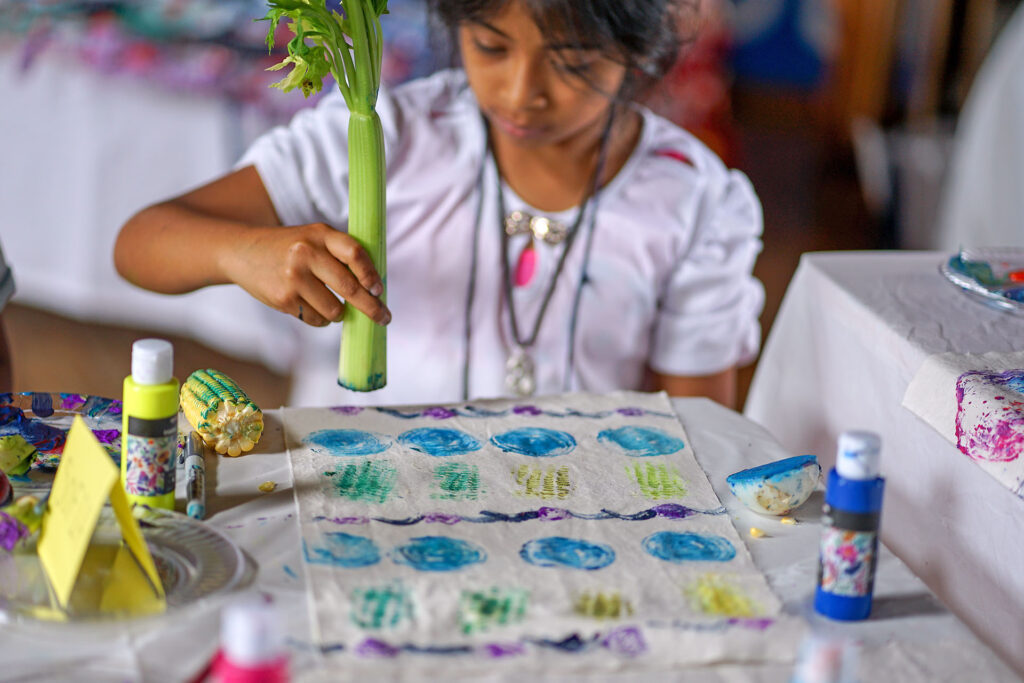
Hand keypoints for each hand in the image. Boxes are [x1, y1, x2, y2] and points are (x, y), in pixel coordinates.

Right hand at [224, 223, 389, 327]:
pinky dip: (321, 318)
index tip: (379, 290)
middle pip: (349, 287)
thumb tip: (374, 288)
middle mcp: (306, 254)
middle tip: (383, 318)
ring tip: (332, 305)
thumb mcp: (313, 238)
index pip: (355, 254)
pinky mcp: (283, 299)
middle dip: (371, 307)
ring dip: (339, 313)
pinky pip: (316, 319)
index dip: (371, 274)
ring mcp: (293, 278)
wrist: (243, 251)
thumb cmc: (289, 247)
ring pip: (334, 309)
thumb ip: (340, 254)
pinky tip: (312, 306)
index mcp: (320, 234)